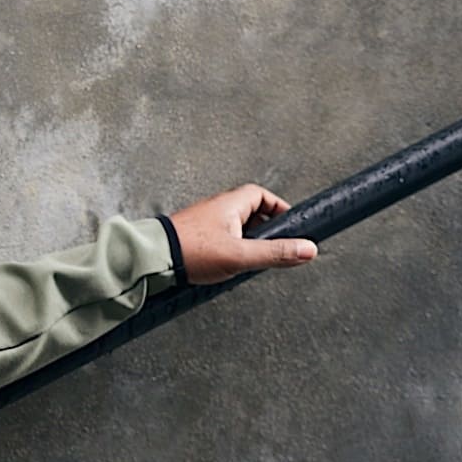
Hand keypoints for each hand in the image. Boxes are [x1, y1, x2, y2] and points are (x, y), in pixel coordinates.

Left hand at [169, 183, 316, 284]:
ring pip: (237, 228)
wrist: (153, 259)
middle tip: (276, 247)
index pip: (261, 196)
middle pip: (251, 212)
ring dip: (249, 242)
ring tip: (254, 260)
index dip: (279, 208)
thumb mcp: (240, 254)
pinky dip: (234, 249)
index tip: (292, 224)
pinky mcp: (196, 236)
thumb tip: (308, 249)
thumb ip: (275, 253)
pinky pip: (223, 238)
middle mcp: (217, 208)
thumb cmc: (191, 251)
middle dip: (267, 230)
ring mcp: (205, 222)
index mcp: (229, 204)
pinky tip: (232, 265)